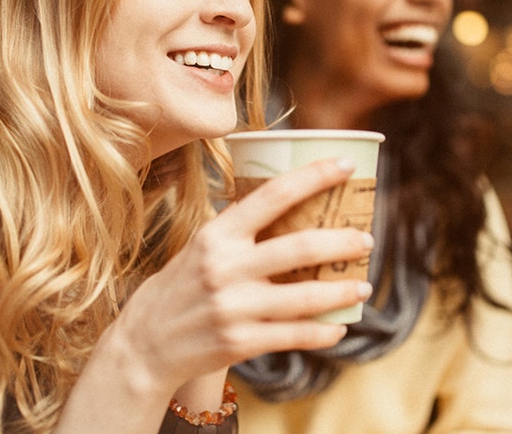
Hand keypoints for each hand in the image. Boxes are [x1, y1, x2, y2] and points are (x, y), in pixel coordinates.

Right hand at [108, 157, 374, 397]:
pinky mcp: (240, 342)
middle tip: (367, 239)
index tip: (347, 165)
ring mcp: (234, 306)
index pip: (272, 194)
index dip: (314, 176)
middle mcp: (226, 267)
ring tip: (364, 285)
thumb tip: (282, 201)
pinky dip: (324, 332)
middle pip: (300, 246)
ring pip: (306, 296)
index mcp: (217, 234)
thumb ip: (236, 229)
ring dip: (342, 291)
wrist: (144, 345)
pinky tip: (339, 328)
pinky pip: (295, 335)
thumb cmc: (178, 289)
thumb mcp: (198, 248)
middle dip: (343, 242)